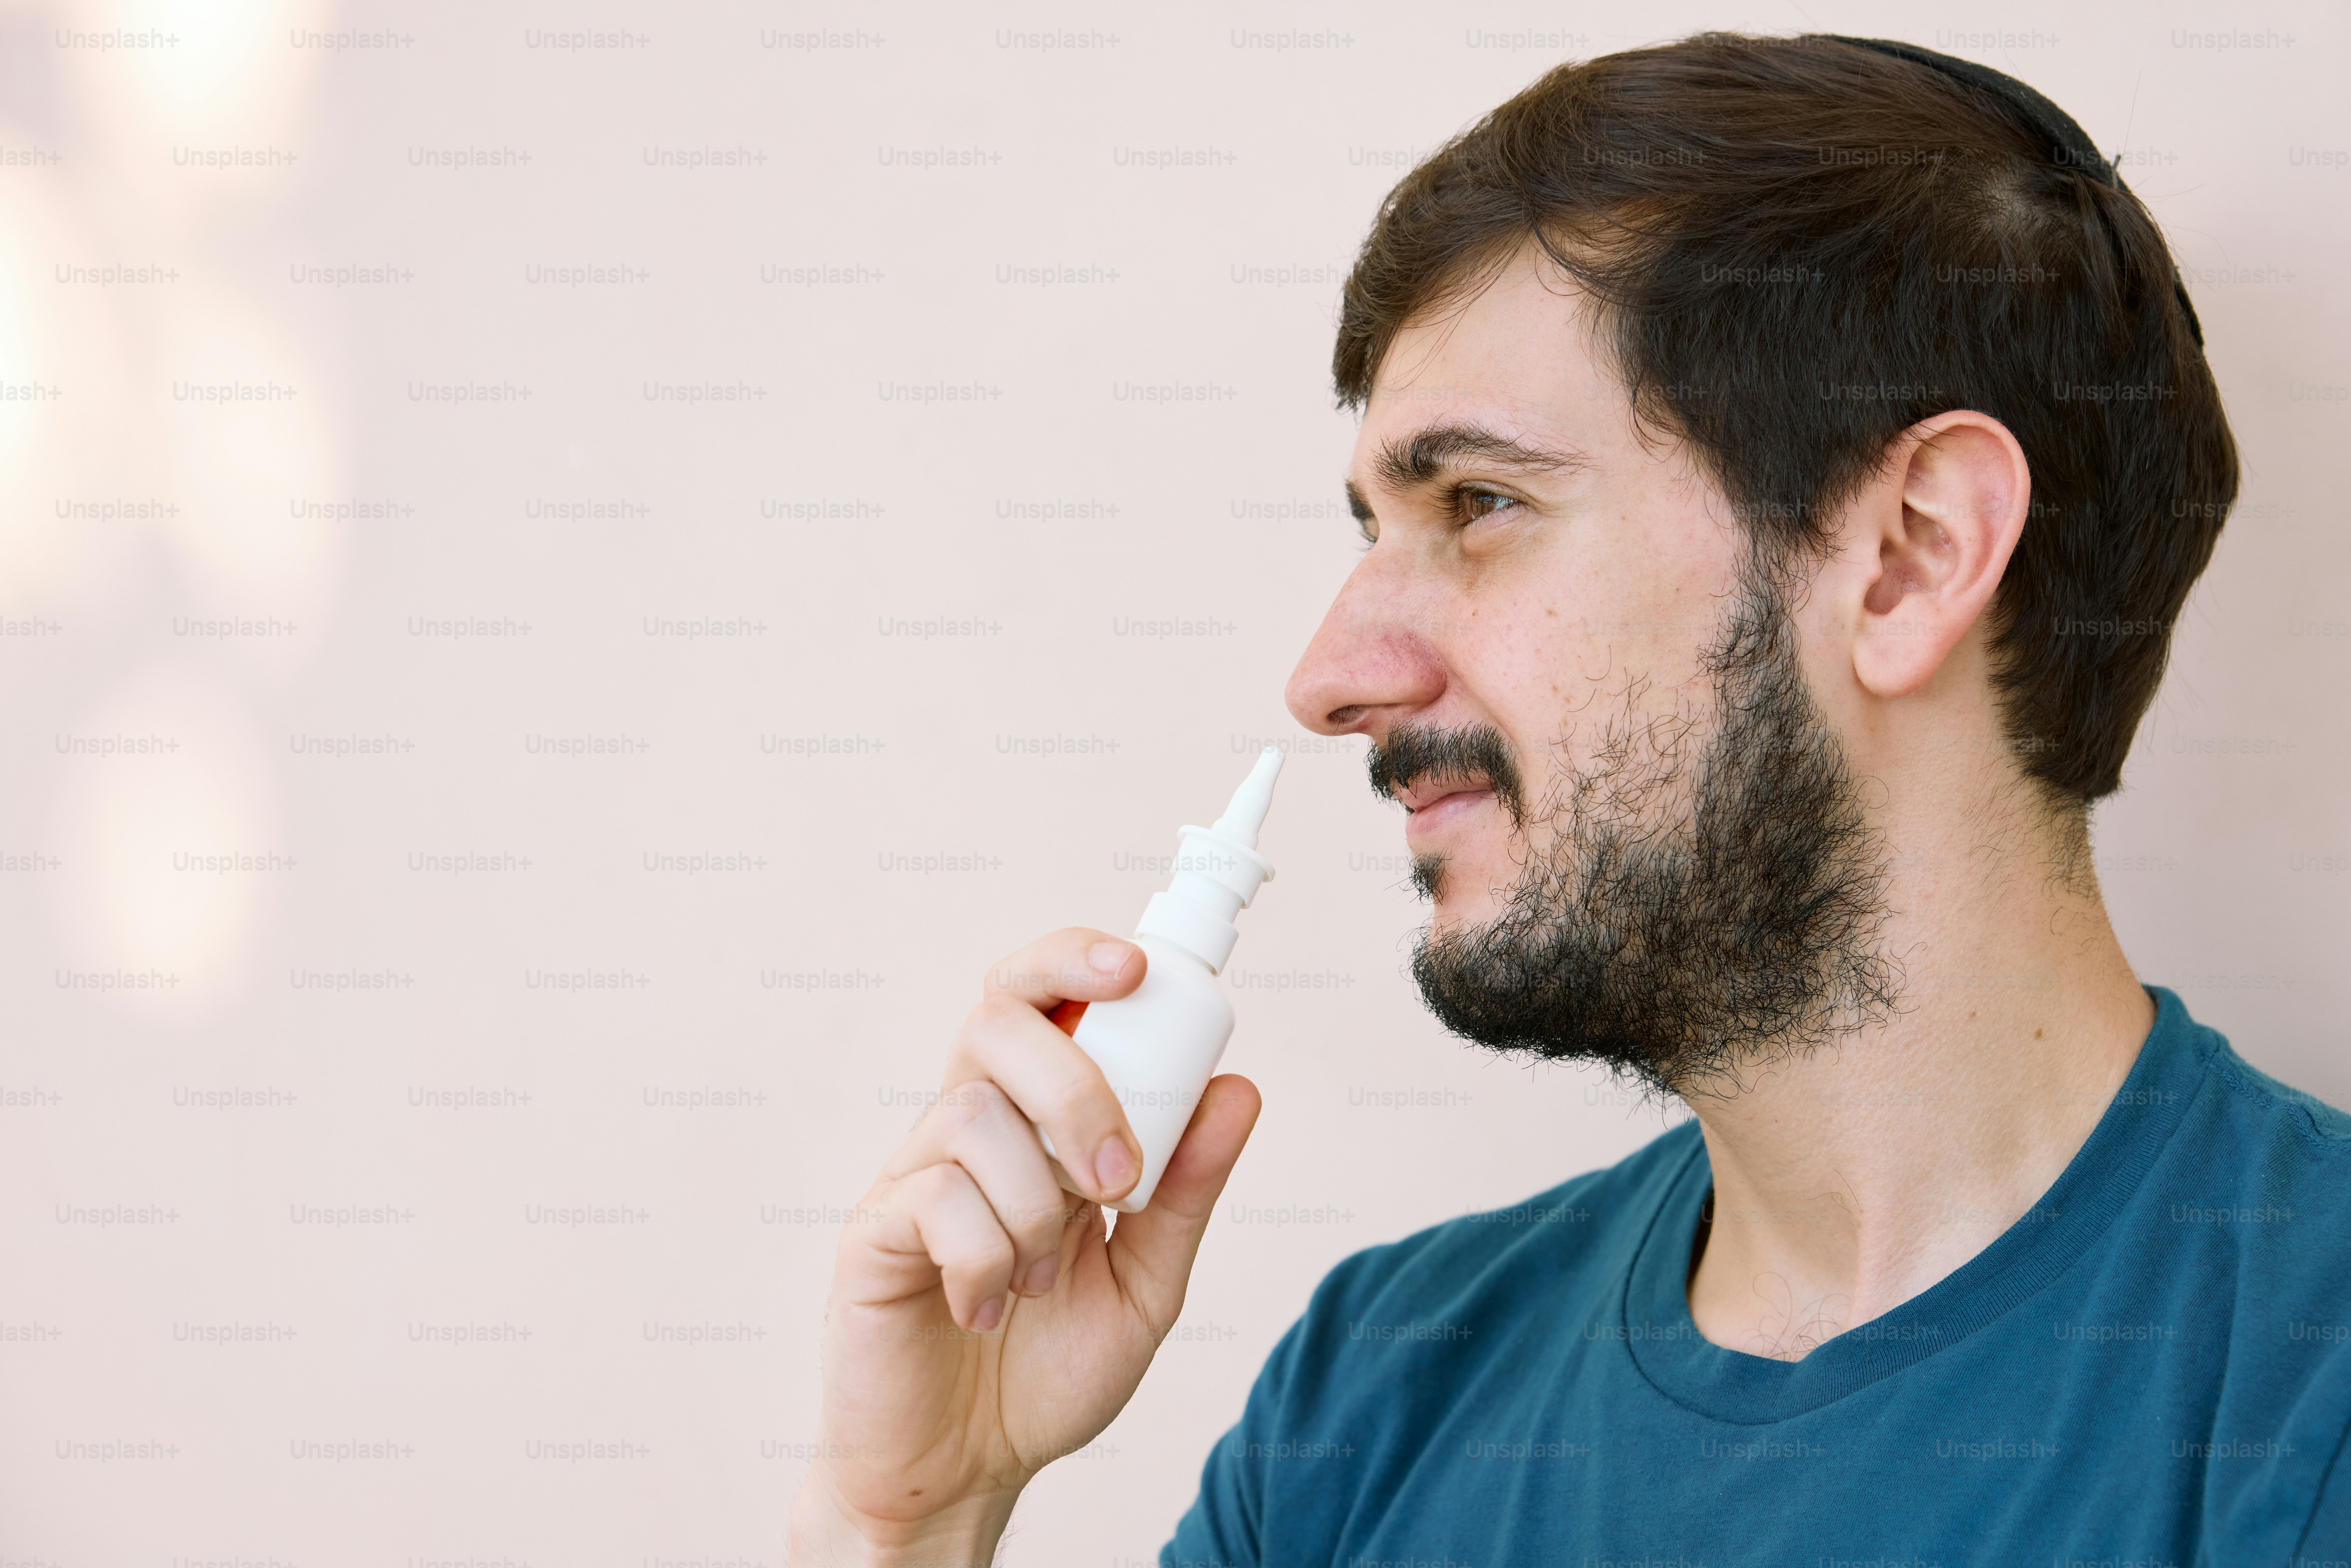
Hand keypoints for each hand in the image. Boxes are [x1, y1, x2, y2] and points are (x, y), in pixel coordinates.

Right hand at [792, 927, 1262, 1563]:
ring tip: (1041, 1280)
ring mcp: (912, 1175)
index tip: (1134, 970)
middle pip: (998, 1022)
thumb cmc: (1048, 1372)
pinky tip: (988, 1309)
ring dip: (1035, 1206)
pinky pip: (934, 1199)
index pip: (1038, 997)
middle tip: (1115, 1181)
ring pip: (975, 1117)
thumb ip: (1187, 1189)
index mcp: (1032, 1122)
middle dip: (1074, 1088)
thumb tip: (1237, 1091)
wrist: (968, 1468)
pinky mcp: (873, 1232)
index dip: (1075, 959)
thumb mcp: (1147, 1281)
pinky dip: (985, 1260)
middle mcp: (968, 1128)